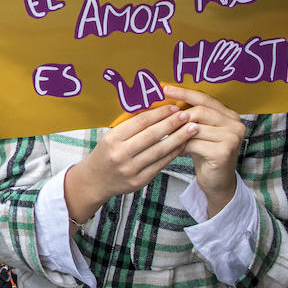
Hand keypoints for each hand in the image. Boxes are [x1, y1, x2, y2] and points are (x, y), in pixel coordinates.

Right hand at [64, 103, 195, 225]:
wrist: (95, 180)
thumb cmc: (106, 153)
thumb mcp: (111, 136)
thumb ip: (131, 126)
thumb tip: (157, 110)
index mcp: (112, 138)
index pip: (140, 122)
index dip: (159, 113)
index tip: (173, 107)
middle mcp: (120, 154)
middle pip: (152, 135)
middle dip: (172, 123)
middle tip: (187, 114)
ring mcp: (130, 169)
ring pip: (160, 151)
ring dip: (179, 138)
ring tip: (192, 128)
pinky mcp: (139, 181)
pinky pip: (161, 164)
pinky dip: (173, 153)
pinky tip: (182, 145)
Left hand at [164, 85, 245, 217]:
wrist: (217, 182)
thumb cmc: (205, 153)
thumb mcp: (199, 131)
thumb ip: (191, 115)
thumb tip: (165, 99)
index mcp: (229, 114)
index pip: (204, 98)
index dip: (184, 92)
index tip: (165, 88)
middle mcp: (235, 123)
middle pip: (199, 111)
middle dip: (177, 116)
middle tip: (162, 122)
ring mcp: (232, 138)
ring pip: (194, 127)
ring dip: (177, 133)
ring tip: (168, 138)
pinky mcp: (224, 152)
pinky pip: (194, 143)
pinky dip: (181, 146)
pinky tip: (177, 151)